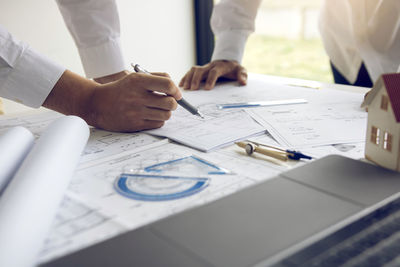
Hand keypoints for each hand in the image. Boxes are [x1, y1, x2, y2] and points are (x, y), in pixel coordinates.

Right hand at [44, 70, 181, 131]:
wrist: (97, 104)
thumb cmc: (121, 90)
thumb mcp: (135, 77)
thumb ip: (156, 78)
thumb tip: (175, 87)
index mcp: (138, 81)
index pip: (167, 84)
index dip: (176, 90)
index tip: (177, 93)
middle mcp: (137, 97)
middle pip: (170, 102)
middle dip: (173, 103)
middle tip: (169, 102)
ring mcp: (136, 112)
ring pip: (166, 115)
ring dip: (166, 112)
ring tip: (159, 109)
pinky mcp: (135, 124)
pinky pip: (158, 124)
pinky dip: (158, 120)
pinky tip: (151, 116)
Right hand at [179, 60, 246, 89]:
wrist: (228, 61)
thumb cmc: (233, 69)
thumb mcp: (241, 70)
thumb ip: (242, 75)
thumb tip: (243, 81)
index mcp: (220, 67)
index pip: (214, 72)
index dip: (211, 79)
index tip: (208, 89)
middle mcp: (210, 66)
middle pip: (200, 70)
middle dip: (196, 79)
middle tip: (193, 89)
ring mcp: (204, 67)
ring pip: (194, 70)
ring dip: (188, 78)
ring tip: (185, 88)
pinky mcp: (200, 70)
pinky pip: (190, 72)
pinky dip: (185, 77)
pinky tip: (181, 85)